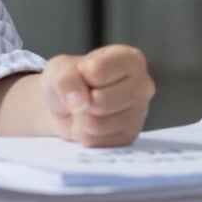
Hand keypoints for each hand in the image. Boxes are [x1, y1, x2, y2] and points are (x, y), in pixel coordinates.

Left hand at [38, 45, 154, 146]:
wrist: (66, 106)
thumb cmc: (69, 80)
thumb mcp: (59, 68)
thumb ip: (65, 78)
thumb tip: (80, 103)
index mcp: (130, 59)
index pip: (97, 71)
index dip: (80, 75)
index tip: (83, 74)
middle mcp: (142, 86)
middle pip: (100, 102)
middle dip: (81, 101)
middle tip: (83, 96)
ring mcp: (140, 114)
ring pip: (97, 124)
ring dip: (81, 119)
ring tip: (85, 110)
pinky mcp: (130, 137)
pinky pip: (96, 142)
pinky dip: (84, 134)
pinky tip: (90, 123)